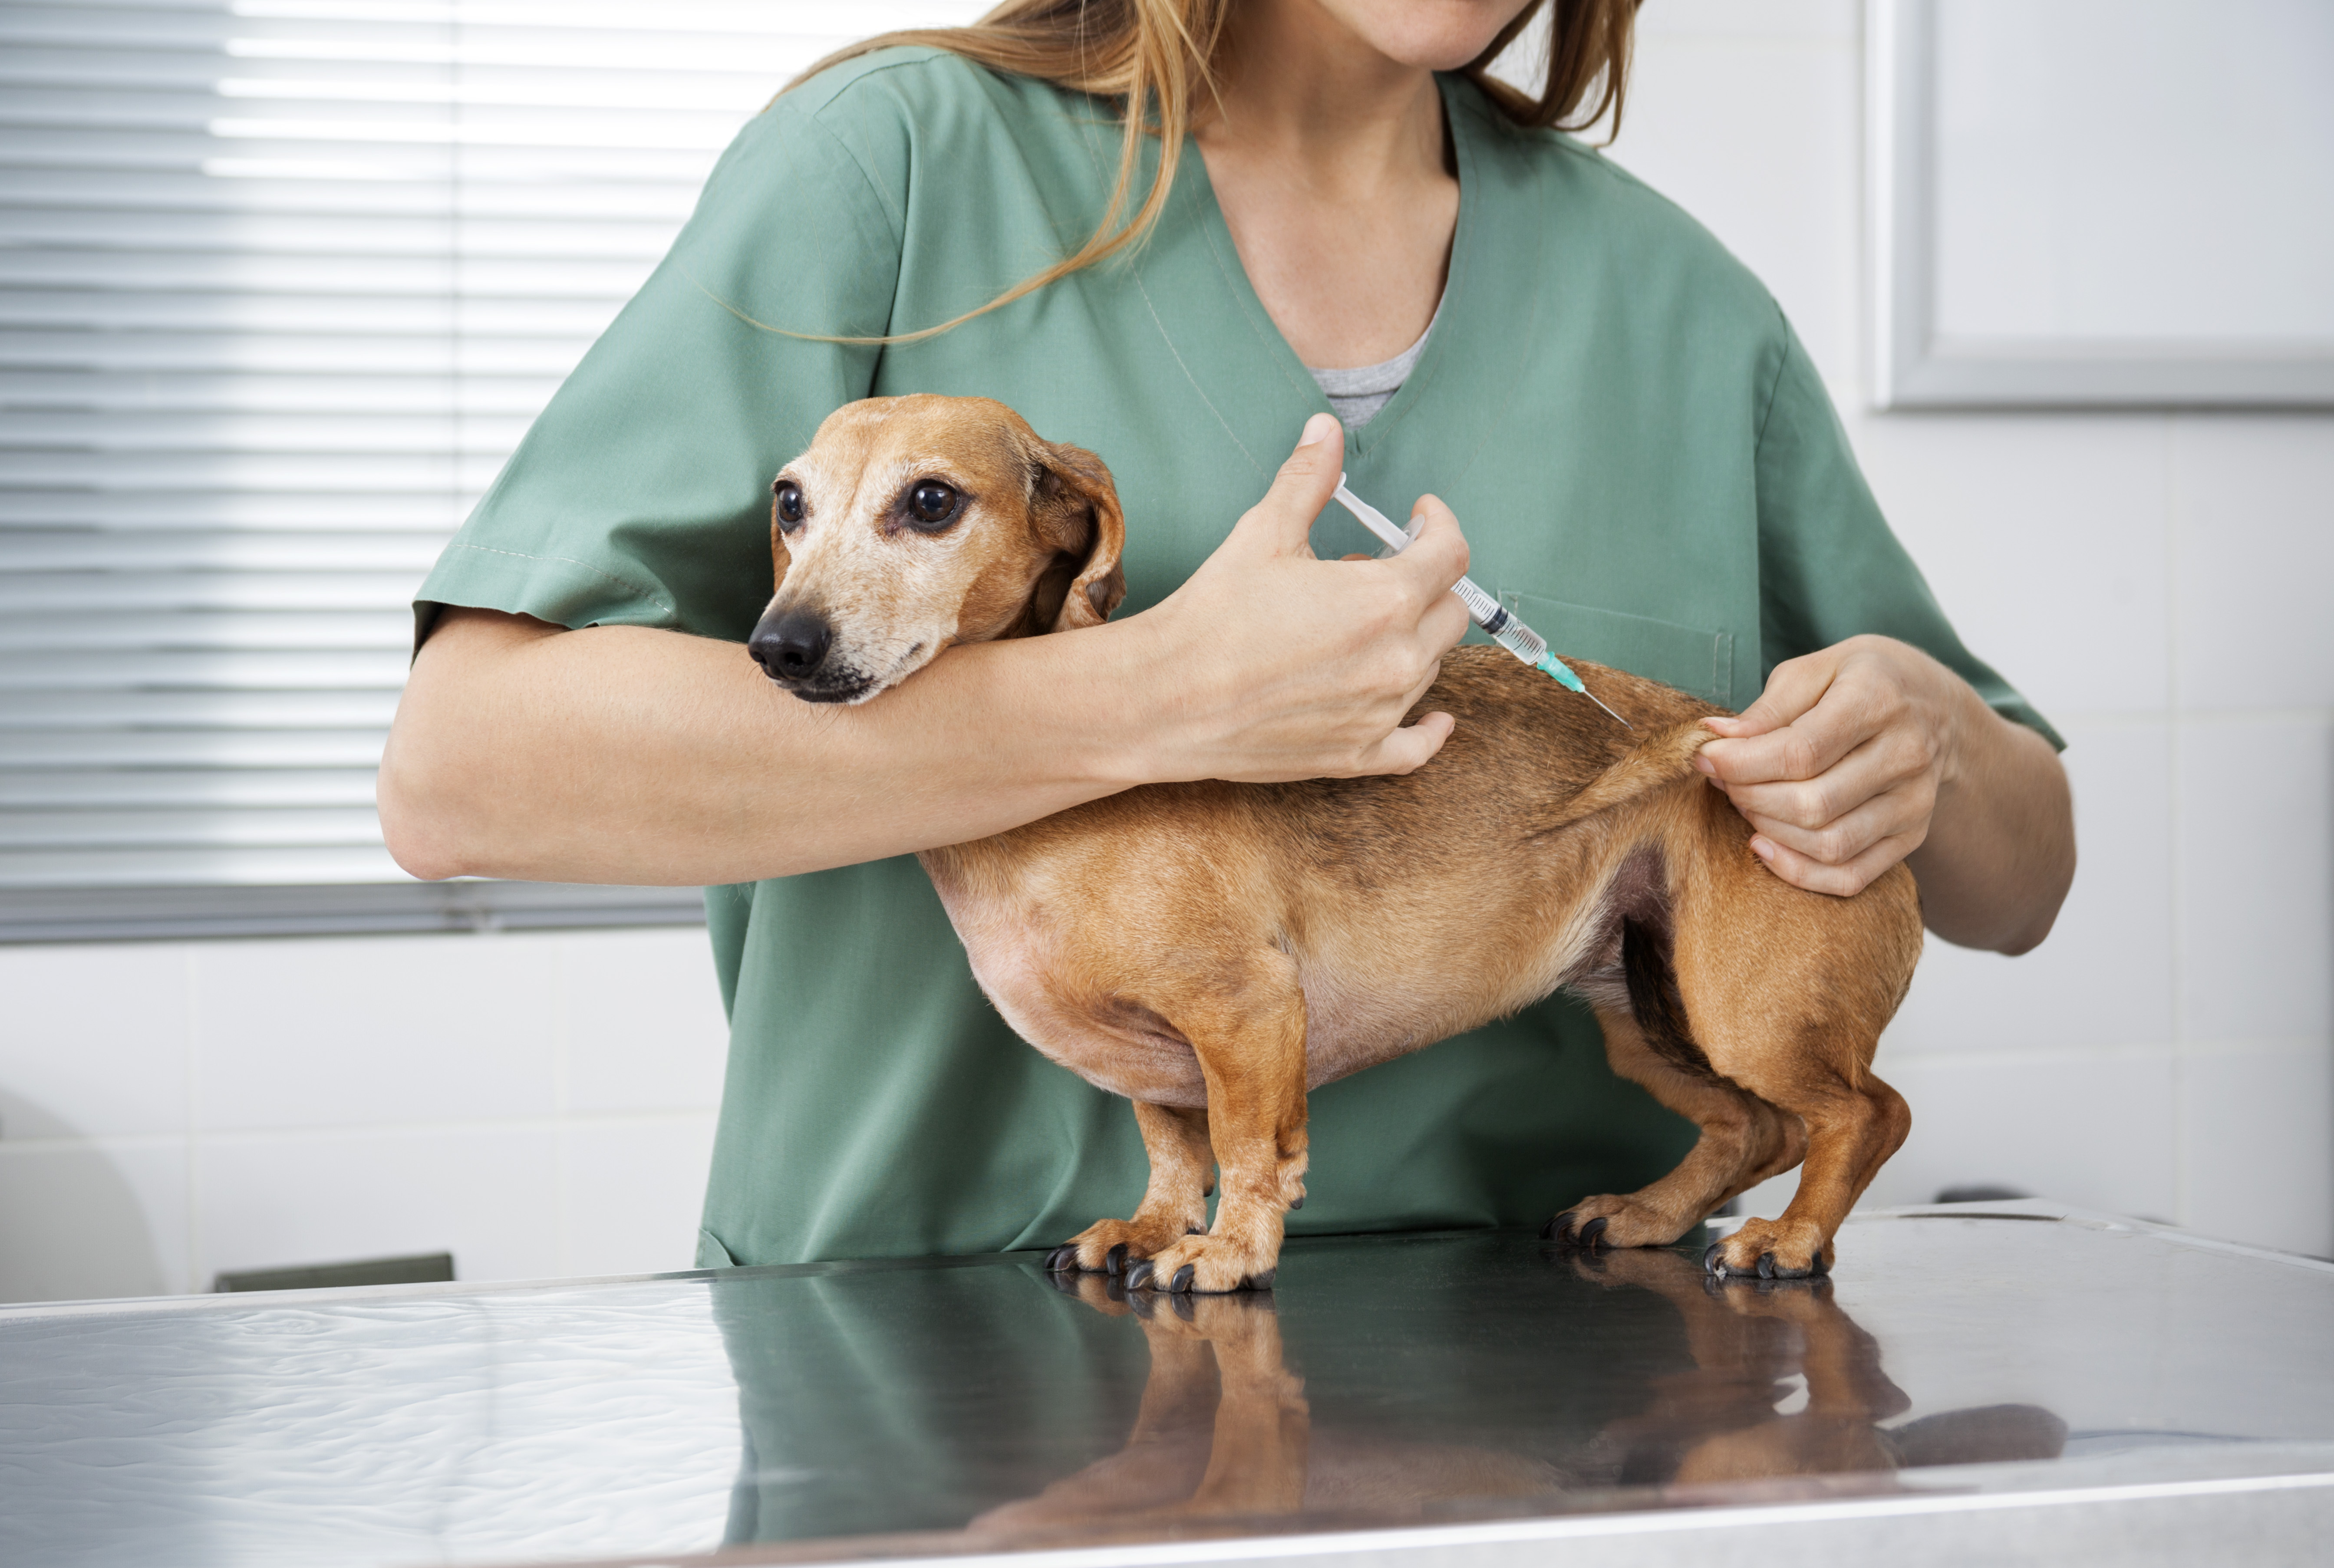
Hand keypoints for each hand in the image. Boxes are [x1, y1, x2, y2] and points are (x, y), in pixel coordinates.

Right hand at [1133, 413, 1473, 782]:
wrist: (1165, 699)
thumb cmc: (1213, 615)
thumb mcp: (1264, 533)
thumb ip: (1308, 480)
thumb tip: (1326, 430)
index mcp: (1385, 599)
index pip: (1450, 555)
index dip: (1440, 525)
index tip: (1422, 516)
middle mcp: (1396, 659)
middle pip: (1449, 611)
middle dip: (1426, 582)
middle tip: (1378, 570)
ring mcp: (1380, 712)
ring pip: (1429, 667)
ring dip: (1411, 639)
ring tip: (1358, 624)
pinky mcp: (1356, 754)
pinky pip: (1417, 747)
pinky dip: (1430, 731)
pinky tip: (1436, 720)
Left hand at [1694, 635, 1980, 896]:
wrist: (1936, 707)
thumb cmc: (1862, 682)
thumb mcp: (1817, 669)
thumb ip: (1769, 707)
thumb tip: (1717, 737)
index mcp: (1879, 701)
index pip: (1800, 752)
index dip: (1741, 763)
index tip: (1705, 757)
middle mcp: (1906, 755)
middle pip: (1812, 804)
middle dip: (1749, 797)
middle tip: (1723, 780)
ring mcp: (1915, 802)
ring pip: (1829, 845)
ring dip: (1769, 831)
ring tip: (1745, 803)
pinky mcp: (1912, 836)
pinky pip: (1851, 876)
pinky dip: (1799, 872)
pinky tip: (1765, 846)